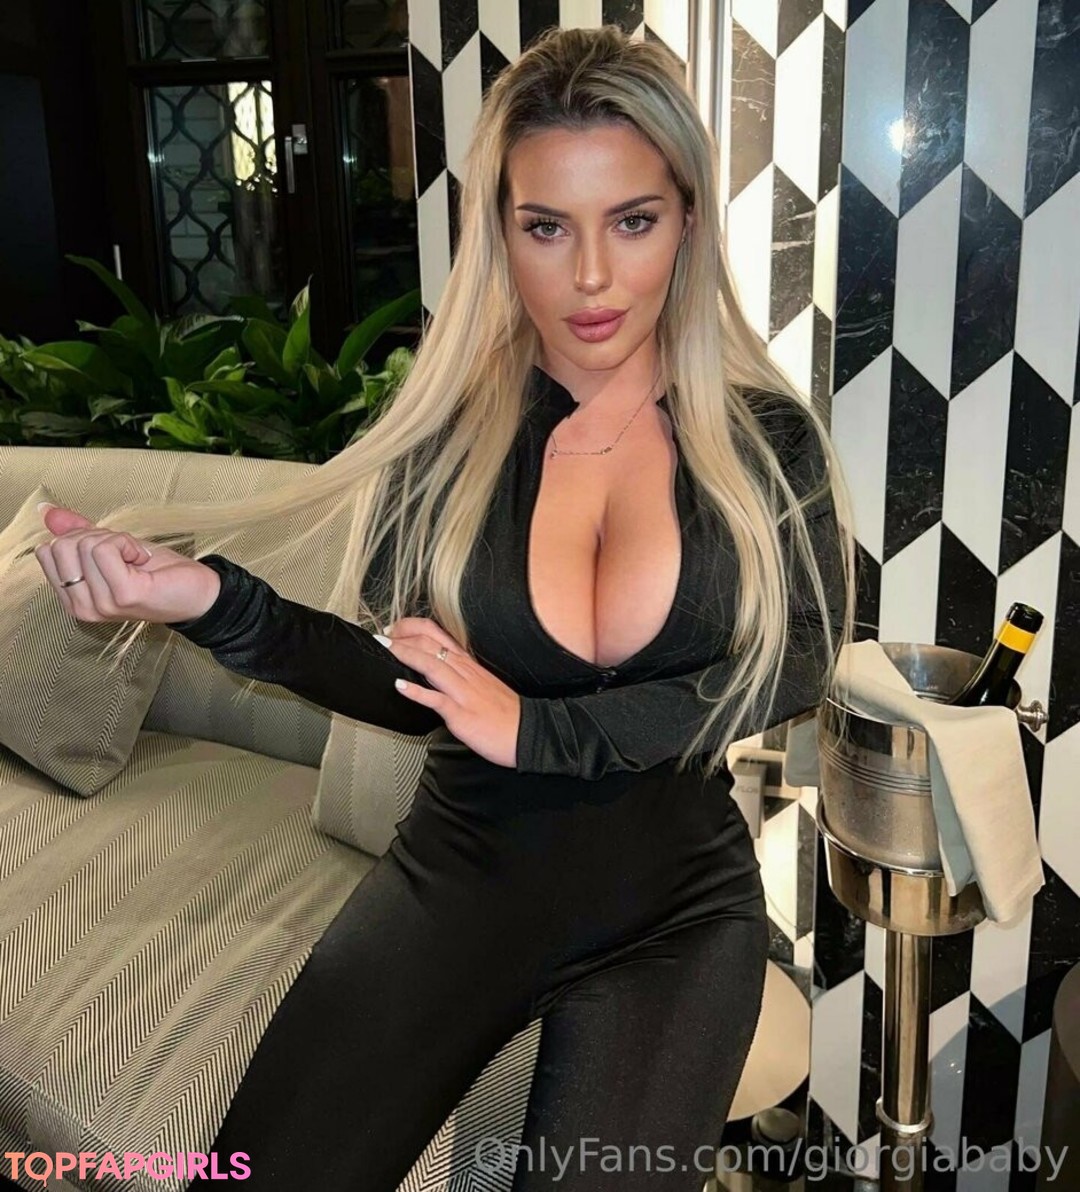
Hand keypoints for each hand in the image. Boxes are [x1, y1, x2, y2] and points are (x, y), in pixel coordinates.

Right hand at [34, 503, 219, 623]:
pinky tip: (141, 560)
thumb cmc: (157, 573)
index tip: (109, 551)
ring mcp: (101, 604)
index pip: (47, 552)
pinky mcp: (122, 595)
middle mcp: (81, 607)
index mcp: (73, 599)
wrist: (197, 592)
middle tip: (124, 554)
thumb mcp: (111, 547)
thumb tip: (46, 511)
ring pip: (85, 545)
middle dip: (95, 537)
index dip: (79, 538)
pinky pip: (105, 548)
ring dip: (116, 541)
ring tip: (136, 560)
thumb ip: (78, 533)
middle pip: (61, 546)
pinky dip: (127, 543)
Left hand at [380, 616, 521, 767]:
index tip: (395, 629)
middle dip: (403, 637)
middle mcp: (465, 673)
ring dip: (405, 654)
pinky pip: (436, 700)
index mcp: (469, 666)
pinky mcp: (462, 714)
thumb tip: (437, 672)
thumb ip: (461, 677)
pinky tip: (399, 686)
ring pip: (432, 665)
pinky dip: (416, 692)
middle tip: (382, 638)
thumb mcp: (483, 686)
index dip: (413, 628)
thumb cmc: (506, 715)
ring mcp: (463, 693)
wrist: (529, 735)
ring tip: (385, 648)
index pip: (438, 636)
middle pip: (431, 645)